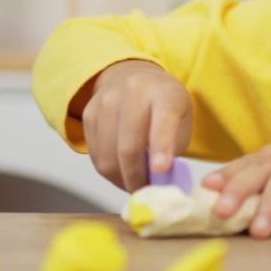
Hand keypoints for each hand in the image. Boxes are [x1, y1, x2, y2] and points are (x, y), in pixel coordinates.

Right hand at [80, 60, 192, 191]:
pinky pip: (96, 156)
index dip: (161, 147)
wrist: (134, 78)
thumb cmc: (164, 105)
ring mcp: (105, 101)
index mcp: (163, 92)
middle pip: (129, 147)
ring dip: (122, 179)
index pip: (163, 121)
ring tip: (135, 183)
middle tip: (146, 192)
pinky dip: (110, 172)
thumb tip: (159, 185)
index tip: (161, 170)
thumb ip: (173, 149)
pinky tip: (122, 170)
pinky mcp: (88, 114)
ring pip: (108, 157)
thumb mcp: (182, 120)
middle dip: (137, 178)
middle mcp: (132, 91)